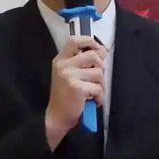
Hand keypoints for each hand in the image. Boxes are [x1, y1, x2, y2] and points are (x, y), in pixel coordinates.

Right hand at [45, 36, 105, 150]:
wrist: (57, 117)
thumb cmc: (65, 97)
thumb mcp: (70, 75)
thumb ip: (83, 62)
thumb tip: (102, 50)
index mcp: (60, 60)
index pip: (74, 40)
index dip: (89, 41)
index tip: (97, 48)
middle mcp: (63, 65)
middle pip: (93, 55)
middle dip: (101, 67)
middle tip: (97, 79)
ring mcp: (69, 76)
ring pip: (98, 72)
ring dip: (101, 85)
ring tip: (94, 92)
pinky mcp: (76, 87)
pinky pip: (98, 88)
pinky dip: (99, 96)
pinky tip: (93, 101)